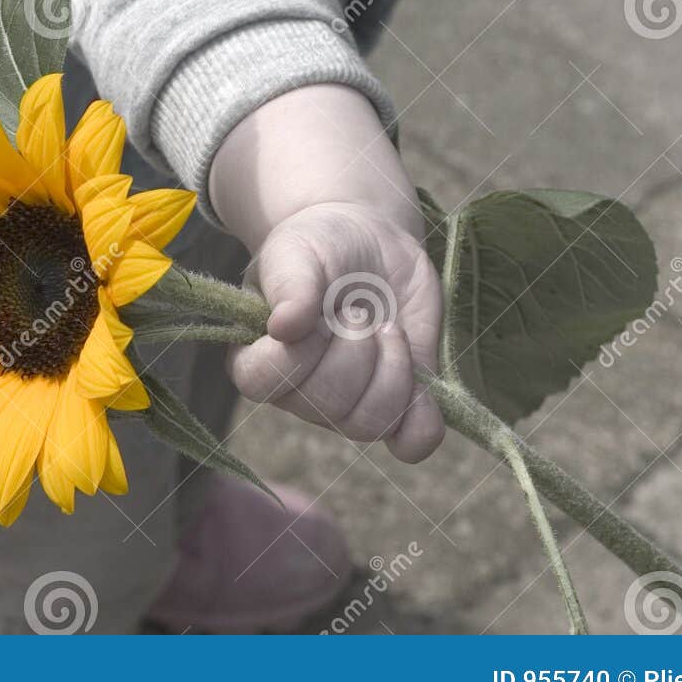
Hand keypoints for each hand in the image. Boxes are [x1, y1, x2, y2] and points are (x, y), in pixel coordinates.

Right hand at [208, 85, 443, 462]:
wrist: (369, 239)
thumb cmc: (319, 244)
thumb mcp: (296, 250)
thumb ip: (290, 283)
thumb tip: (283, 327)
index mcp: (259, 354)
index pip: (259, 382)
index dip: (296, 354)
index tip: (321, 314)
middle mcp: (301, 393)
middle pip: (327, 407)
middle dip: (355, 352)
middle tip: (358, 311)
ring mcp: (350, 403)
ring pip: (369, 424)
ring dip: (391, 370)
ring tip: (388, 328)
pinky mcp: (398, 403)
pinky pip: (411, 441)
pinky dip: (421, 419)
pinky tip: (421, 380)